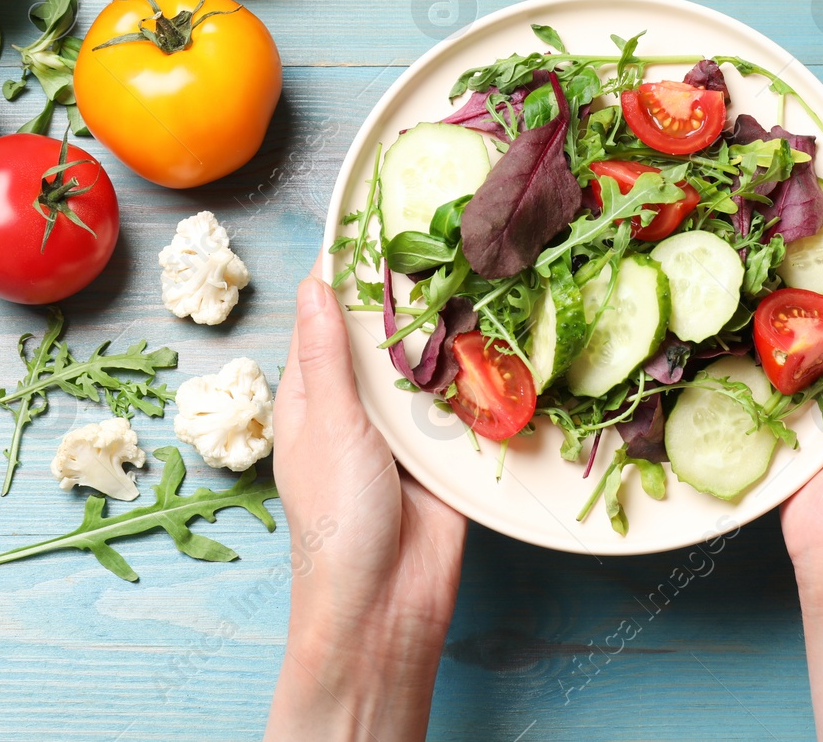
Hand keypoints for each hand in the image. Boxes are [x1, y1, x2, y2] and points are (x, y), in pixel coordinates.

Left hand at [264, 276, 465, 741]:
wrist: (388, 605)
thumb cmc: (337, 521)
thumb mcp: (328, 426)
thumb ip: (327, 356)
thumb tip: (313, 282)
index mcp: (314, 395)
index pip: (329, 316)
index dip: (348, 271)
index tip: (377, 216)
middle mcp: (360, 405)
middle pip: (387, 336)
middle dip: (413, 295)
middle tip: (449, 232)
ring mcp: (407, 429)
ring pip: (432, 364)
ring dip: (453, 333)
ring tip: (484, 268)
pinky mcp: (449, 451)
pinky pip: (467, 402)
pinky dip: (483, 377)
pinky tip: (508, 336)